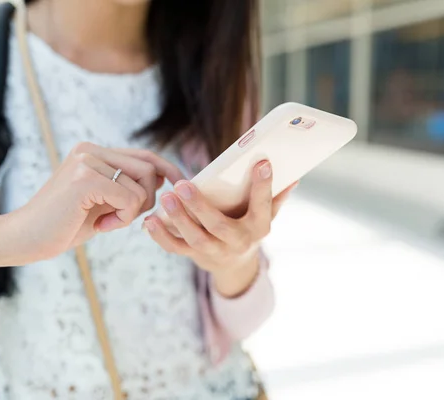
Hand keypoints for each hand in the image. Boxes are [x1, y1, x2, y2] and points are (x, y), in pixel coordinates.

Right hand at [0, 142, 182, 266]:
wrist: (27, 239)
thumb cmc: (67, 224)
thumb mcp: (104, 201)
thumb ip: (128, 186)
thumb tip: (162, 177)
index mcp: (94, 152)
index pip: (144, 156)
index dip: (167, 170)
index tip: (181, 185)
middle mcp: (90, 150)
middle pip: (148, 169)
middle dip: (147, 199)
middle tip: (124, 218)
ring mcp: (86, 161)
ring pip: (141, 185)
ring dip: (132, 212)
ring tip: (108, 222)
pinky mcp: (85, 179)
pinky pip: (130, 199)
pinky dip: (123, 219)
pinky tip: (101, 227)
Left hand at [144, 161, 295, 295]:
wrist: (236, 265)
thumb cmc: (250, 227)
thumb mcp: (267, 214)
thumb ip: (277, 196)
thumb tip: (294, 176)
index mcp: (258, 227)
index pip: (263, 205)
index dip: (263, 186)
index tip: (262, 163)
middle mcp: (238, 242)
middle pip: (217, 226)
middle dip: (199, 206)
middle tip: (183, 185)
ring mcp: (215, 252)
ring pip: (195, 238)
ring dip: (178, 219)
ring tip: (166, 197)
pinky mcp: (196, 256)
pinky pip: (176, 248)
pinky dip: (160, 237)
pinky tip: (149, 221)